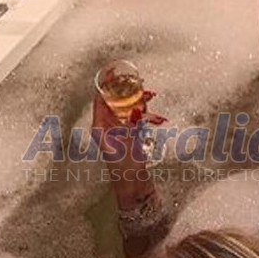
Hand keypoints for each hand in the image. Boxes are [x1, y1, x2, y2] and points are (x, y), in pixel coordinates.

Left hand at [92, 90, 165, 208]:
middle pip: (115, 101)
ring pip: (128, 109)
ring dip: (141, 104)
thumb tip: (136, 106)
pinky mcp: (128, 137)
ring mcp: (117, 132)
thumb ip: (132, 123)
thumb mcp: (129, 142)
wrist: (134, 187)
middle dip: (129, 91)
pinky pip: (136, 120)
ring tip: (152, 98)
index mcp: (100, 126)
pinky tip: (158, 118)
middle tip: (141, 83)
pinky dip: (146, 117)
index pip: (100, 98)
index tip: (115, 70)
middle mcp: (106, 127)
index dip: (107, 83)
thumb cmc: (127, 168)